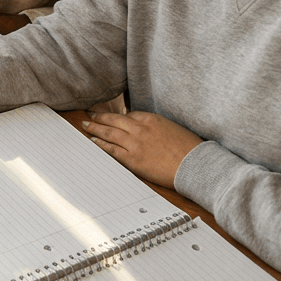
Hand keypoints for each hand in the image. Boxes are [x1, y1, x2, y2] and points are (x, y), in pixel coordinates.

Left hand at [80, 111, 202, 189]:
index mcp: (150, 119)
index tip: (111, 117)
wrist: (194, 165)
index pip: (129, 115)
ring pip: (109, 133)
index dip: (118, 117)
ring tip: (86, 125)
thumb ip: (156, 126)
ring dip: (95, 128)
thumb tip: (146, 128)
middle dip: (100, 117)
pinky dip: (101, 144)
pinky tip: (94, 141)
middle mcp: (139, 129)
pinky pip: (111, 150)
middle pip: (113, 120)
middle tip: (90, 115)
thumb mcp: (172, 128)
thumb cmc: (188, 148)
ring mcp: (134, 144)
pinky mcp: (133, 160)